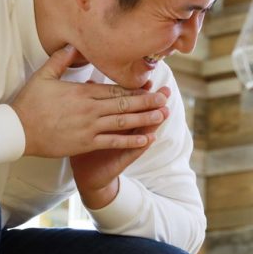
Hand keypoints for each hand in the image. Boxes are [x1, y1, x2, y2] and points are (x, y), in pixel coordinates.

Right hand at [11, 45, 168, 157]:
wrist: (17, 131)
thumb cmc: (29, 104)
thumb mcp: (43, 76)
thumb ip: (60, 60)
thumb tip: (73, 45)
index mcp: (81, 92)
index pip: (114, 88)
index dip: (134, 88)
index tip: (150, 86)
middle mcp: (89, 109)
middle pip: (124, 103)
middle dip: (147, 101)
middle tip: (165, 98)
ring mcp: (89, 127)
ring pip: (123, 121)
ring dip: (145, 118)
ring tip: (163, 115)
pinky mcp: (86, 143)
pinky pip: (113, 141)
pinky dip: (131, 140)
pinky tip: (146, 138)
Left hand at [70, 85, 170, 208]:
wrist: (86, 174)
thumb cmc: (86, 145)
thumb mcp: (88, 122)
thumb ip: (91, 102)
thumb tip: (91, 81)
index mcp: (118, 120)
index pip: (131, 102)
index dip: (139, 91)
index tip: (147, 79)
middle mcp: (126, 131)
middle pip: (142, 114)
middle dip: (154, 103)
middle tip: (166, 91)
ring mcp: (127, 145)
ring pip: (143, 131)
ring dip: (155, 122)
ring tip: (165, 111)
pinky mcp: (124, 159)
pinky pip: (135, 150)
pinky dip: (143, 144)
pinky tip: (152, 138)